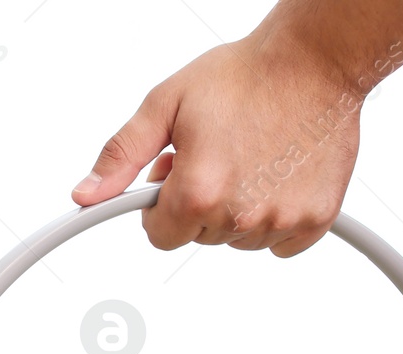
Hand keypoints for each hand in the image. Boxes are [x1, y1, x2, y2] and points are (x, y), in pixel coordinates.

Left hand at [71, 37, 364, 257]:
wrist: (314, 60)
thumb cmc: (244, 76)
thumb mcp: (165, 105)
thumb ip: (121, 156)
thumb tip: (85, 195)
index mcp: (197, 191)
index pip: (159, 236)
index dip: (161, 205)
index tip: (174, 176)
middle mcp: (239, 213)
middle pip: (199, 237)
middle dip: (199, 203)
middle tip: (217, 154)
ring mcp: (281, 219)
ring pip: (238, 240)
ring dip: (237, 211)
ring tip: (250, 158)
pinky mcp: (316, 218)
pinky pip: (281, 245)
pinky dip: (275, 219)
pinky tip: (276, 177)